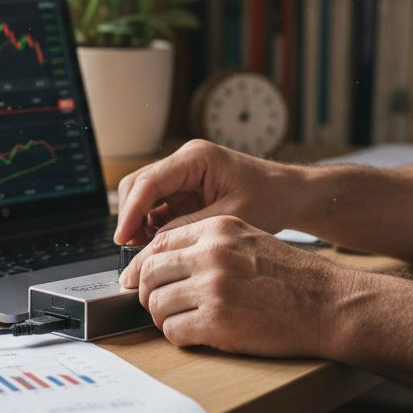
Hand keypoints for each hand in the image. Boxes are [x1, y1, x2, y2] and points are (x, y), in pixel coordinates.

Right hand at [114, 139, 298, 245]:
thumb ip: (190, 228)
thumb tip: (154, 244)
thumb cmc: (271, 198)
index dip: (131, 211)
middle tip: (132, 251)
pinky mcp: (186, 191)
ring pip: (144, 198)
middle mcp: (184, 162)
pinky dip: (155, 228)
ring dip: (141, 225)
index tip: (122, 239)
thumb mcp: (231, 217)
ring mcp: (184, 176)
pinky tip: (162, 247)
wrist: (291, 194)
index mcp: (195, 158)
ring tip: (148, 253)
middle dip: (131, 218)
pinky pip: (159, 208)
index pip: (148, 181)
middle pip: (138, 186)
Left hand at [120, 215, 350, 357]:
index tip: (138, 280)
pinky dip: (178, 337)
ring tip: (182, 322)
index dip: (143, 266)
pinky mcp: (217, 322)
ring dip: (163, 318)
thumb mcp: (249, 238)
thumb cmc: (293, 276)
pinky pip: (173, 331)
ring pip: (157, 304)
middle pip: (150, 273)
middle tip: (159, 305)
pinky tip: (195, 335)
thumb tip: (164, 261)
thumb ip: (208, 244)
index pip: (159, 243)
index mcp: (218, 230)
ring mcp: (213, 288)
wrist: (328, 303)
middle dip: (148, 293)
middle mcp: (211, 255)